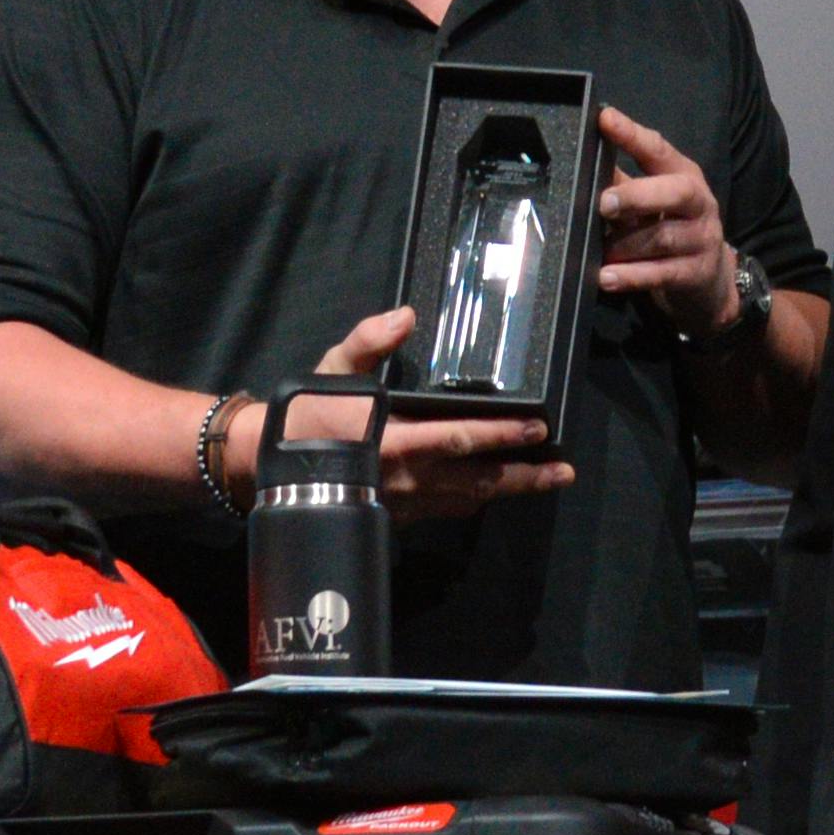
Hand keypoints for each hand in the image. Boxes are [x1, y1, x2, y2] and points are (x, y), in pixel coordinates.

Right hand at [249, 310, 572, 522]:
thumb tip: (406, 317)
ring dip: (510, 490)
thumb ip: (369, 342)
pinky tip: (495, 489)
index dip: (500, 434)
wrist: (270, 468)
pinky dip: (477, 498)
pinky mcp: (399, 517)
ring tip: (547, 479)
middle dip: (524, 476)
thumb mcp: (333, 370)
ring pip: (468, 499)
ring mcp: (405, 504)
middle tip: (563, 471)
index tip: (537, 427)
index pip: (458, 439)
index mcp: (394, 442)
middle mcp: (407, 479)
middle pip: (477, 481)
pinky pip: (448, 509)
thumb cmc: (306, 415)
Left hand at [589, 105, 743, 333]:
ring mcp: (702, 239)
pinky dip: (632, 276)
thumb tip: (584, 165)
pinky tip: (607, 278)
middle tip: (604, 203)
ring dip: (626, 244)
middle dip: (638, 195)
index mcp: (684, 176)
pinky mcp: (697, 273)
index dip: (633, 135)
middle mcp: (699, 203)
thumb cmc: (673, 229)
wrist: (711, 280)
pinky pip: (662, 274)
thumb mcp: (653, 203)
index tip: (605, 120)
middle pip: (675, 192)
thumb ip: (623, 185)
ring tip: (601, 250)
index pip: (659, 150)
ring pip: (662, 237)